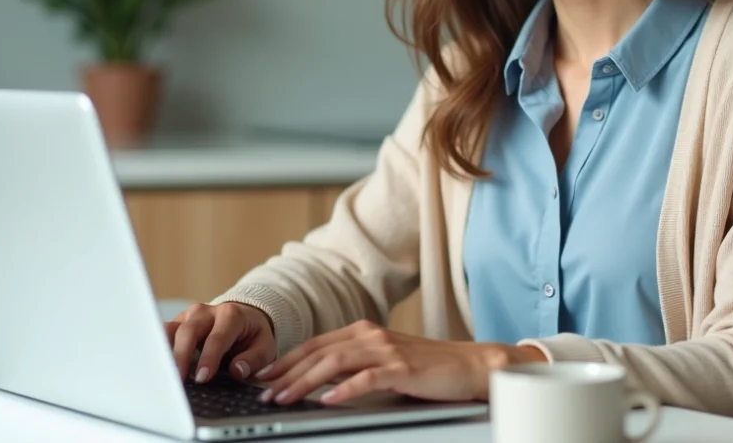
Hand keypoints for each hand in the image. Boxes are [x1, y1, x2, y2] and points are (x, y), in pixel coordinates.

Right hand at [165, 301, 275, 383]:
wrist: (245, 318)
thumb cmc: (252, 336)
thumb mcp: (264, 347)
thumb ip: (253, 359)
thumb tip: (237, 371)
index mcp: (231, 315)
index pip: (217, 337)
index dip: (209, 358)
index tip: (203, 378)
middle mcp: (207, 312)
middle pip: (189, 331)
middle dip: (182, 356)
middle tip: (178, 380)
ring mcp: (189, 316)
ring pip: (171, 330)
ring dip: (164, 352)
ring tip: (161, 375)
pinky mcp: (178, 323)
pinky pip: (163, 333)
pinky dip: (157, 348)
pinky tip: (155, 366)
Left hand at [253, 319, 546, 405]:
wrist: (469, 365)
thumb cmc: (427, 368)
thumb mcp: (385, 361)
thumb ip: (355, 365)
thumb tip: (319, 382)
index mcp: (363, 332)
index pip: (315, 345)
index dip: (287, 360)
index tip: (263, 377)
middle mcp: (371, 335)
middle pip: (318, 353)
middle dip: (287, 373)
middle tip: (264, 392)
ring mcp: (387, 349)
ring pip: (335, 363)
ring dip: (305, 382)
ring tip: (285, 398)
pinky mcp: (402, 367)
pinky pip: (367, 378)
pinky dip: (344, 389)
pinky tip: (328, 401)